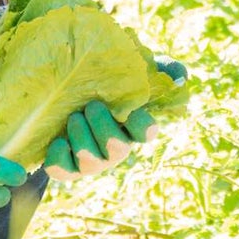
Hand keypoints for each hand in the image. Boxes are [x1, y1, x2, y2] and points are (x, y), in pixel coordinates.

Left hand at [45, 60, 186, 183]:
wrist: (62, 92)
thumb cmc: (104, 82)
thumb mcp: (133, 68)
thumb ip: (161, 68)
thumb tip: (180, 78)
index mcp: (133, 126)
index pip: (147, 133)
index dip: (141, 125)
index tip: (128, 110)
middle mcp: (116, 148)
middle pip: (118, 149)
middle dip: (103, 126)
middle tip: (91, 106)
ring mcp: (92, 161)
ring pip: (90, 161)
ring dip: (81, 136)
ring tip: (73, 118)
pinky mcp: (67, 168)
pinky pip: (63, 170)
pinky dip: (58, 155)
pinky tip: (58, 139)